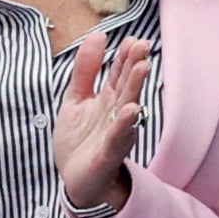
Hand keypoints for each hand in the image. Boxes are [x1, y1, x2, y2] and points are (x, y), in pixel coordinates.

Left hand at [54, 31, 150, 213]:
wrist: (75, 181)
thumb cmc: (79, 141)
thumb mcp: (75, 99)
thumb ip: (85, 70)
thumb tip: (97, 36)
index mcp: (108, 100)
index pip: (119, 73)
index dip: (125, 56)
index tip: (132, 38)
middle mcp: (116, 114)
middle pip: (127, 86)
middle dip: (134, 65)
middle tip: (143, 45)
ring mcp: (115, 133)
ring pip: (127, 107)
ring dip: (135, 88)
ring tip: (142, 67)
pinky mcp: (108, 154)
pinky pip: (119, 137)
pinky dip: (125, 124)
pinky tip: (132, 109)